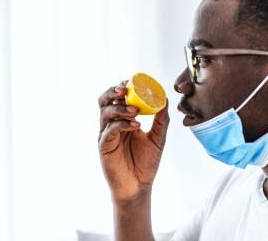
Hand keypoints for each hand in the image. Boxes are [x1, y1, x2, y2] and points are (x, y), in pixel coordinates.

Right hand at [98, 81, 169, 200]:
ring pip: (105, 112)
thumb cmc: (146, 162)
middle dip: (113, 91)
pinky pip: (109, 130)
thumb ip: (161, 120)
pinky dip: (122, 124)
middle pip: (104, 100)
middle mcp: (111, 124)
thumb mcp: (158, 138)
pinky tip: (136, 125)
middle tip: (126, 89)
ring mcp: (106, 134)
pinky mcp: (103, 146)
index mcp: (122, 119)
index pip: (118, 97)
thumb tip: (165, 99)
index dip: (123, 86)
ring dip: (120, 108)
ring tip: (136, 111)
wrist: (139, 186)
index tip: (134, 81)